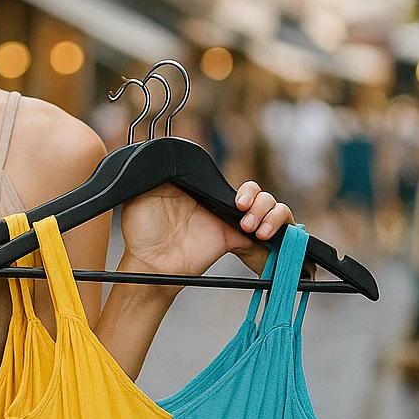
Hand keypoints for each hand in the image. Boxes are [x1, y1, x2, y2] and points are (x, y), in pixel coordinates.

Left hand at [117, 180, 294, 282]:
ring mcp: (229, 221)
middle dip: (255, 196)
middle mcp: (216, 203)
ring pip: (269, 204)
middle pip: (254, 190)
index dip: (237, 182)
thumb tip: (163, 154)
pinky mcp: (237, 239)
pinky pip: (272, 228)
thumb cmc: (142, 232)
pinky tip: (261, 232)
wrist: (150, 263)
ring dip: (268, 211)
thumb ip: (153, 173)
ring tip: (251, 227)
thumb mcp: (141, 194)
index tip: (233, 196)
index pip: (229, 175)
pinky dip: (277, 224)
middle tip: (239, 208)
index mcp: (199, 189)